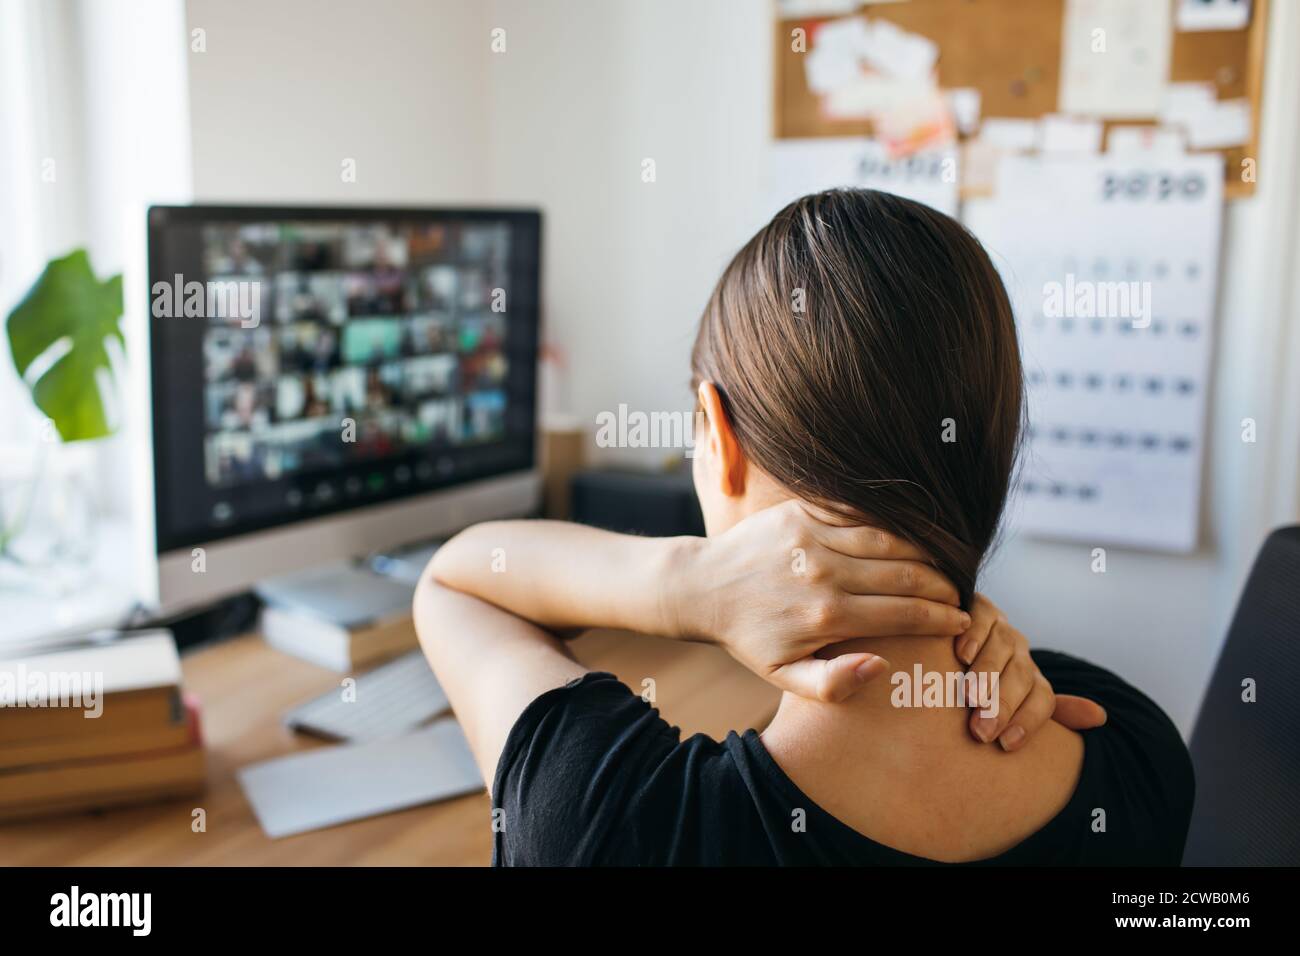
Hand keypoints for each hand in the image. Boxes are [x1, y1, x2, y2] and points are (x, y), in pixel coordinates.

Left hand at [670, 500, 970, 701]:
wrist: (703, 586)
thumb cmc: (749, 637)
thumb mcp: (783, 676)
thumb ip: (833, 683)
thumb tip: (883, 666)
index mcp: (825, 618)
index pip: (903, 615)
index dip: (942, 619)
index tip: (963, 623)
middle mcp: (823, 574)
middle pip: (906, 576)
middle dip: (943, 588)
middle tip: (961, 597)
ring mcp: (812, 538)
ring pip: (890, 542)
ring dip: (924, 556)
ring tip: (943, 571)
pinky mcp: (803, 512)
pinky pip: (860, 517)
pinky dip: (892, 529)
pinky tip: (911, 542)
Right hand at [956, 594, 1107, 750]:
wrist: (945, 644)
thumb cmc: (973, 686)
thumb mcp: (1009, 702)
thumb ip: (1049, 713)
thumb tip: (1101, 717)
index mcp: (1029, 676)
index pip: (1042, 698)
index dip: (1029, 721)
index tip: (1006, 745)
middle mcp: (1018, 650)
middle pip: (1021, 675)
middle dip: (1003, 704)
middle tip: (982, 731)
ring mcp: (999, 626)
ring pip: (1003, 647)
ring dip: (988, 673)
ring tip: (971, 698)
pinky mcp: (976, 606)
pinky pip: (981, 617)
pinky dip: (974, 635)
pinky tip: (962, 654)